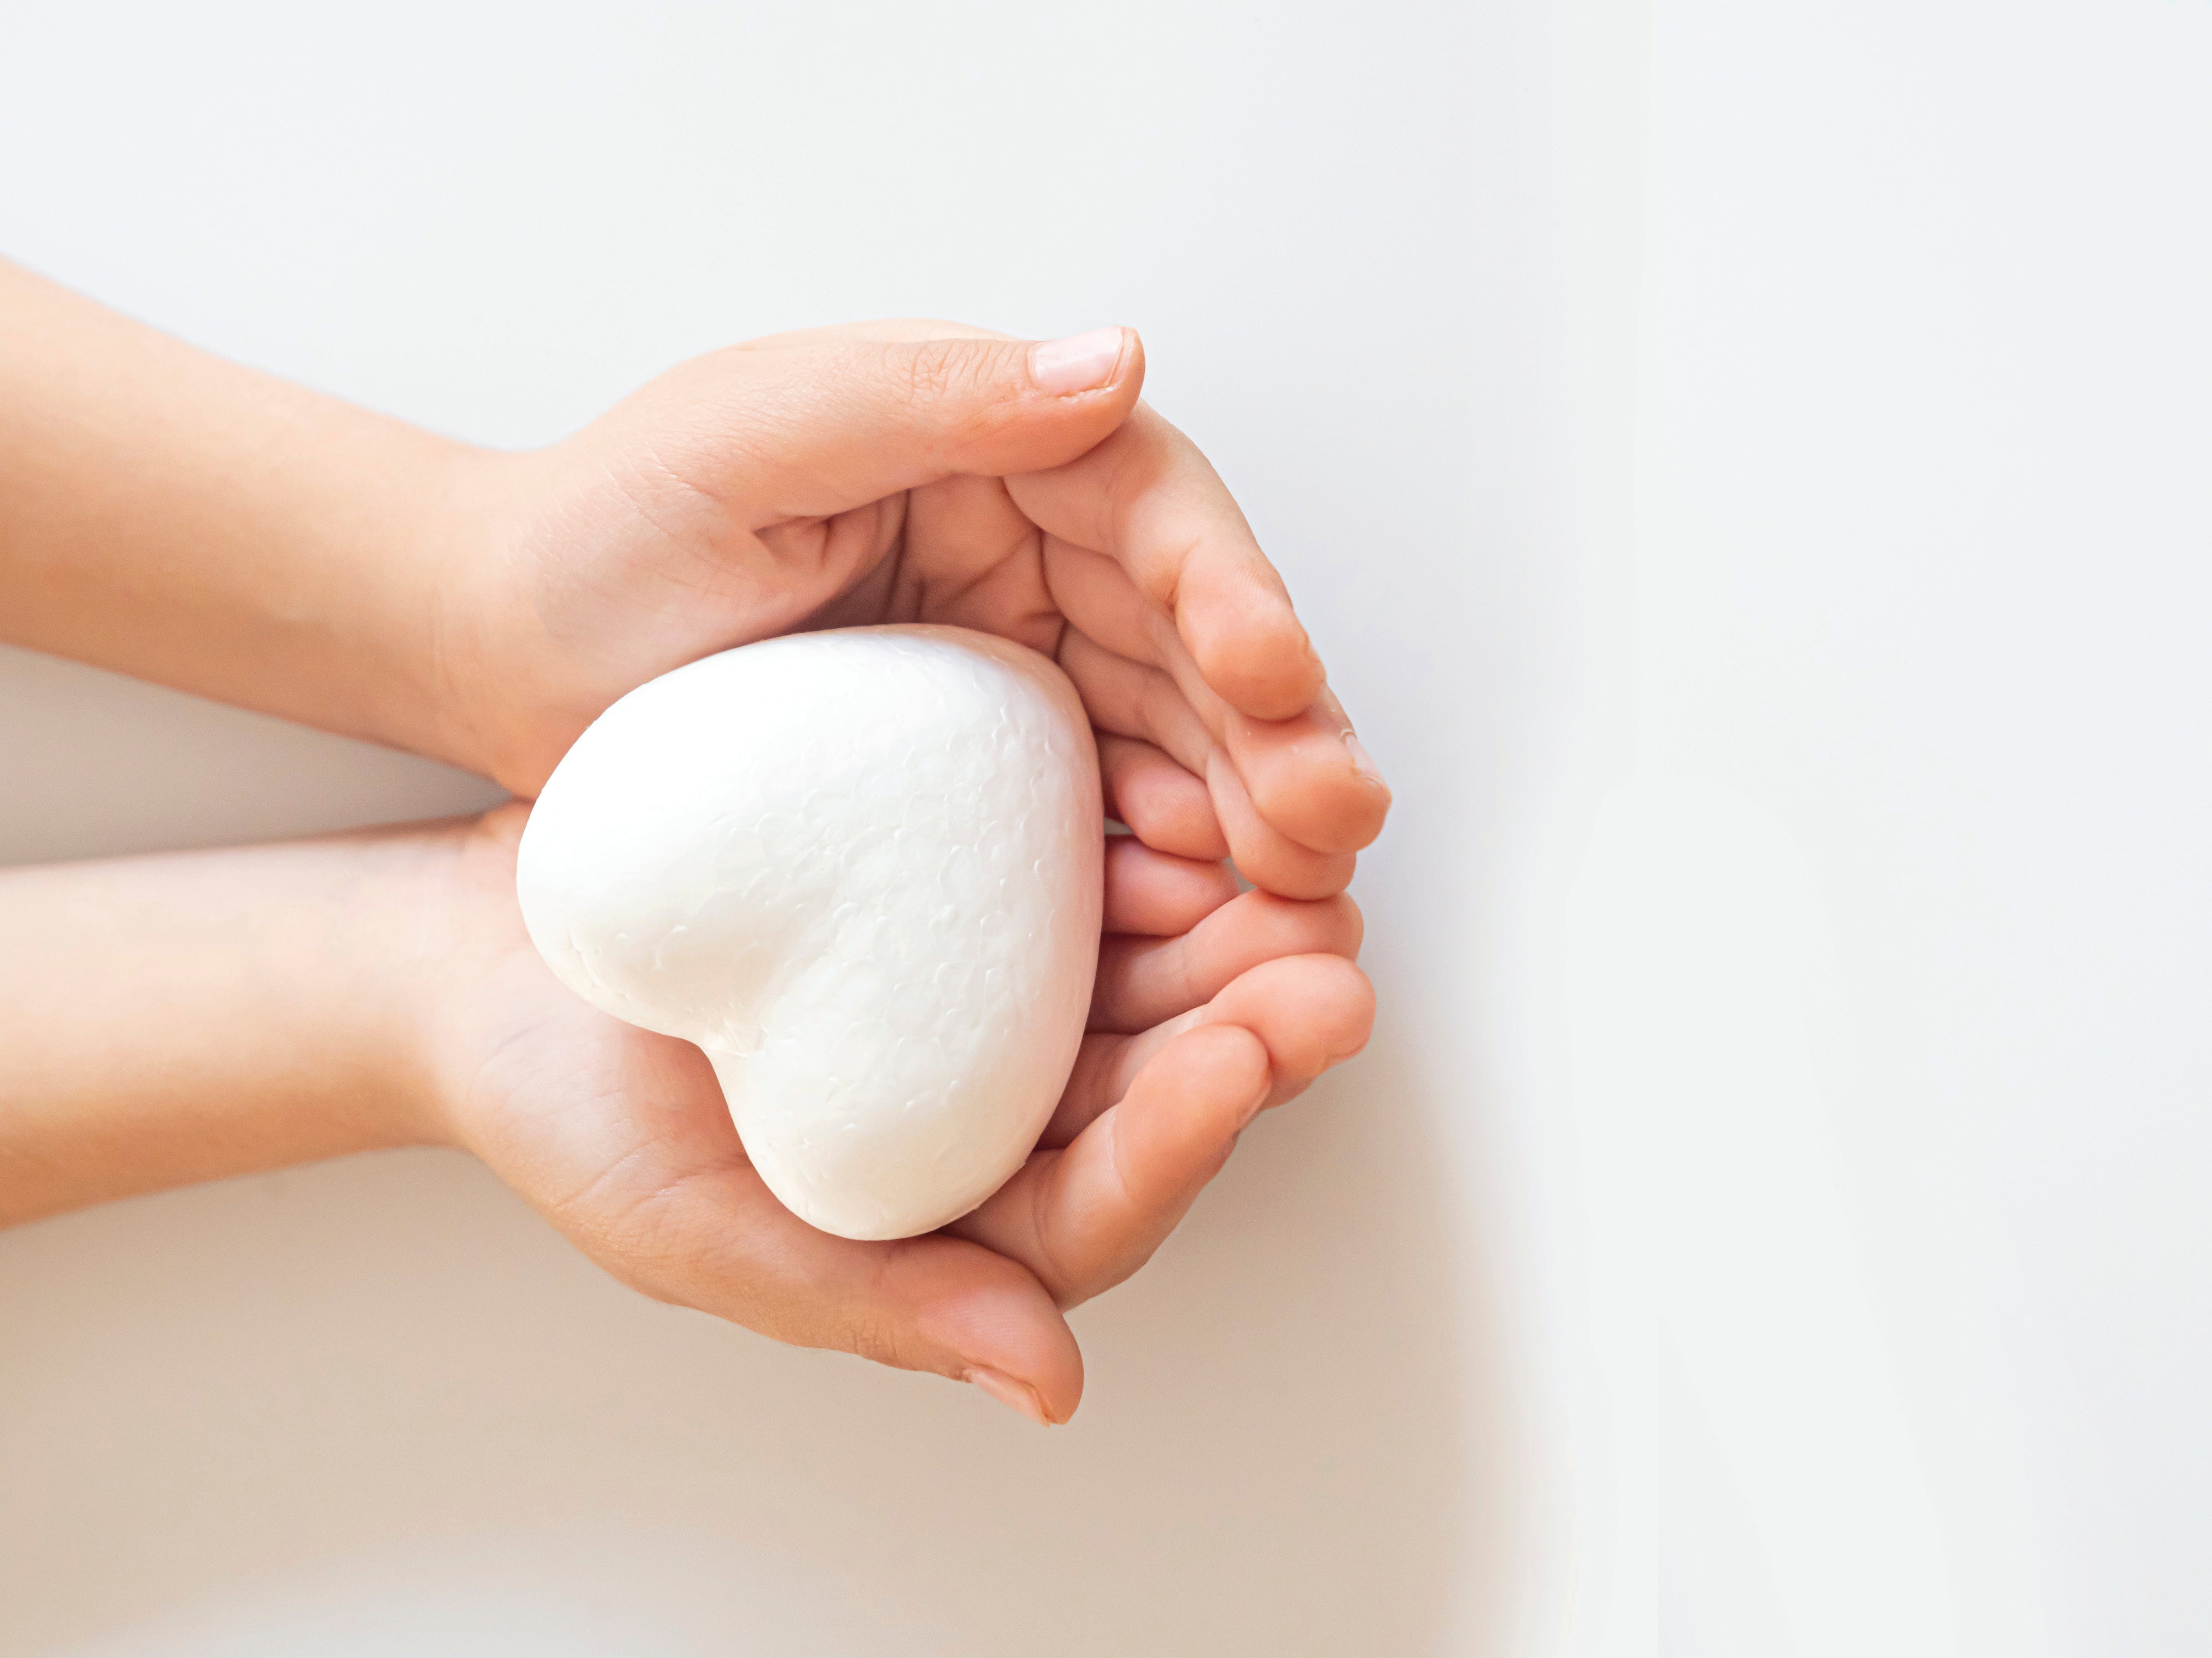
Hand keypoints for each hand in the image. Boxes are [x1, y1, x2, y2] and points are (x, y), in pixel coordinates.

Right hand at [424, 805, 1373, 1423]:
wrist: (485, 961)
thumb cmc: (572, 1111)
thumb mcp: (694, 1229)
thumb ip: (876, 1305)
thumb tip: (1047, 1387)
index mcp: (965, 1216)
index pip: (1106, 1199)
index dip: (1181, 1140)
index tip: (1234, 1065)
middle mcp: (1010, 1107)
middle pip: (1165, 1081)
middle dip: (1254, 1026)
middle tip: (1324, 964)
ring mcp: (1005, 988)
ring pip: (1155, 967)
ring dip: (1233, 924)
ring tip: (1293, 866)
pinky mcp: (983, 879)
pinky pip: (1086, 859)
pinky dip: (1144, 829)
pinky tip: (1182, 785)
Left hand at [432, 323, 1388, 897]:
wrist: (501, 650)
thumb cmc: (601, 527)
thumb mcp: (752, 433)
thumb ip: (926, 395)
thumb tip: (1115, 365)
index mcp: (990, 445)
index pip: (1150, 506)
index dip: (1232, 586)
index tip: (1273, 670)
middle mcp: (1030, 548)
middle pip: (1194, 636)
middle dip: (1278, 728)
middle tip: (1333, 822)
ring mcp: (1017, 666)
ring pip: (1177, 732)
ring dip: (1253, 810)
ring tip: (1304, 890)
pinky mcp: (987, 773)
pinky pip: (1106, 815)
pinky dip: (1167, 865)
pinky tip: (1204, 919)